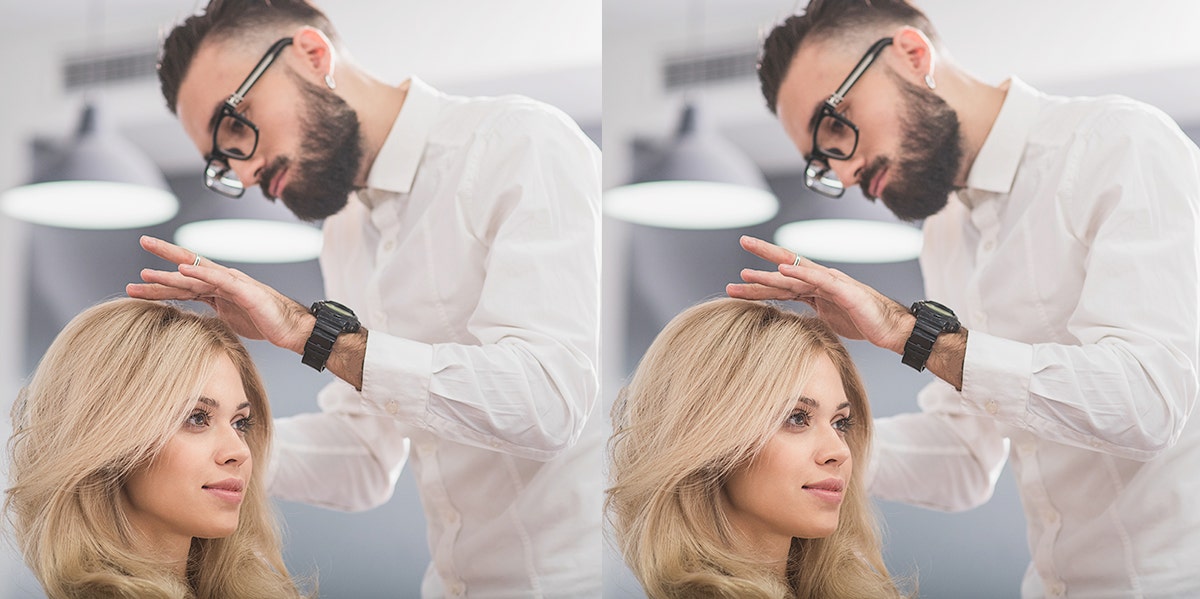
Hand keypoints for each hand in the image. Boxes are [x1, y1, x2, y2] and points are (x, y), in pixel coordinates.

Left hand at [127, 236, 313, 353]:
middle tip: (142, 241)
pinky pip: (219, 280)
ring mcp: (234, 284)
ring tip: (146, 272)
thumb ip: (212, 309)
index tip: (139, 276)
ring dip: (170, 273)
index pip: (186, 279)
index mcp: (218, 287)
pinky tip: (183, 271)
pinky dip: (200, 274)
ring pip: (197, 275)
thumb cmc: (265, 322)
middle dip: (163, 256)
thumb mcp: (229, 316)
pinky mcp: (244, 291)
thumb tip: (193, 315)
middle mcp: (224, 280)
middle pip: (189, 265)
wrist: (292, 328)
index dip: (163, 275)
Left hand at [726, 235, 913, 353]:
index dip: (761, 276)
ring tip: (746, 271)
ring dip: (770, 273)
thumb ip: (808, 310)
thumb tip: (789, 316)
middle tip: (742, 241)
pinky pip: (818, 280)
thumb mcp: (826, 316)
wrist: (891, 329)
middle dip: (762, 257)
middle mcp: (821, 279)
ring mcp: (832, 283)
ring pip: (796, 275)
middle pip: (787, 266)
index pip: (783, 278)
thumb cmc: (862, 321)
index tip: (738, 276)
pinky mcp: (843, 291)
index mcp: (815, 286)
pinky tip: (783, 271)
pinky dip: (800, 274)